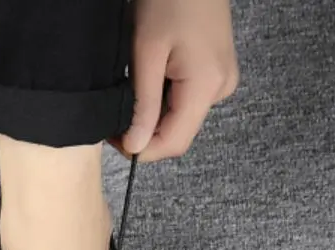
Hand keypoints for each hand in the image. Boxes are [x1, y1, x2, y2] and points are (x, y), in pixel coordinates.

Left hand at [122, 0, 238, 160]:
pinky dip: (164, 101)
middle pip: (178, 133)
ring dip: (153, 117)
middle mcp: (221, 88)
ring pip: (181, 119)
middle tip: (115, 115)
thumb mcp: (146, 54)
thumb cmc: (168, 0)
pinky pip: (187, 101)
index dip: (141, 150)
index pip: (174, 143)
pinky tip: (149, 81)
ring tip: (132, 92)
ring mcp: (222, 80)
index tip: (113, 139)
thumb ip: (143, 105)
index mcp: (206, 86)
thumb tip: (135, 145)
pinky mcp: (216, 72)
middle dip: (145, 134)